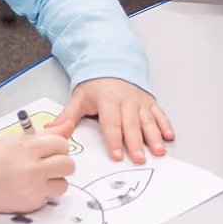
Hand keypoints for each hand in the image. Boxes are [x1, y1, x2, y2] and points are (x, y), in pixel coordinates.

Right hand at [0, 115, 75, 211]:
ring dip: (55, 181)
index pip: (62, 144)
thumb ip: (48, 134)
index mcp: (30, 146)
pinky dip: (44, 193)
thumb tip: (68, 126)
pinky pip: (50, 198)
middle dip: (62, 164)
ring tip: (41, 178)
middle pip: (68, 165)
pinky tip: (31, 187)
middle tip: (49, 164)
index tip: (50, 150)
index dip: (58, 147)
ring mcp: (33, 186)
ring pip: (63, 184)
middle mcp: (33, 167)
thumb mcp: (20, 138)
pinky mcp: (31, 202)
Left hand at [58, 76, 172, 163]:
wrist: (112, 64)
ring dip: (154, 137)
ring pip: (148, 120)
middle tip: (139, 159)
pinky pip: (159, 113)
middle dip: (136, 143)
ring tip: (158, 151)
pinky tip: (169, 136)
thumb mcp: (79, 97)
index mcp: (108, 100)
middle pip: (131, 124)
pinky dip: (165, 124)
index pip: (111, 123)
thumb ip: (68, 115)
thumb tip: (53, 130)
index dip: (114, 140)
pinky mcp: (149, 101)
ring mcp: (139, 101)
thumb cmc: (96, 85)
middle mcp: (126, 100)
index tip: (117, 155)